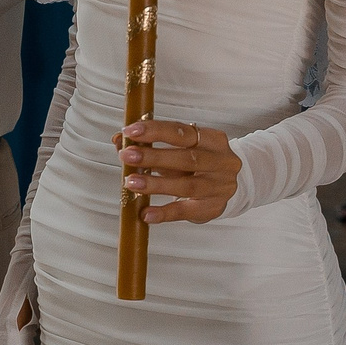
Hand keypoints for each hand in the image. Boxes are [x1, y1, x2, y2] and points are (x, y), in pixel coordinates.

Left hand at [117, 118, 243, 224]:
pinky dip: (164, 212)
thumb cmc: (196, 164)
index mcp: (212, 140)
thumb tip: (118, 140)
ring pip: (186, 185)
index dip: (156, 131)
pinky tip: (146, 213)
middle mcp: (221, 162)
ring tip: (131, 183)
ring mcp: (219, 187)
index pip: (183, 132)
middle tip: (127, 155)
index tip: (130, 132)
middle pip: (187, 158)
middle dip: (154, 157)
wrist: (227, 187)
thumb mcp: (177, 150)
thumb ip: (148, 144)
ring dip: (156, 184)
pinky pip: (186, 211)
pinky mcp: (212, 208)